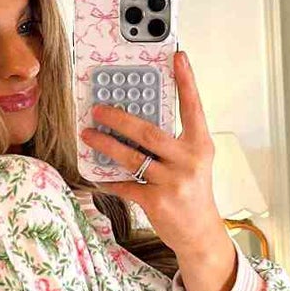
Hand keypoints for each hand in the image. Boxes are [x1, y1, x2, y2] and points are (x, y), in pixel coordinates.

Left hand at [81, 50, 236, 290]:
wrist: (200, 234)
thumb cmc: (193, 193)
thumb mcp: (193, 163)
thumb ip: (173, 143)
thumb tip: (137, 122)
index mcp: (200, 146)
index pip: (193, 107)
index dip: (186, 81)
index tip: (178, 56)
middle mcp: (189, 161)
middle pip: (149, 132)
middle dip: (120, 119)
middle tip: (99, 109)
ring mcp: (173, 182)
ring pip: (132, 158)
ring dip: (106, 145)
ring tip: (88, 135)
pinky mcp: (157, 202)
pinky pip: (126, 185)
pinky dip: (110, 180)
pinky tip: (98, 175)